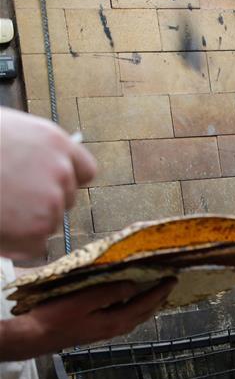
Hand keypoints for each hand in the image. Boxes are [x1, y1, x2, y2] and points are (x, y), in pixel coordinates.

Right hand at [0, 107, 96, 258]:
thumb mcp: (5, 132)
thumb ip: (31, 152)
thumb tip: (37, 170)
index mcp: (55, 143)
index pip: (83, 170)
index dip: (64, 182)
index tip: (47, 188)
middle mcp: (60, 170)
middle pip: (66, 199)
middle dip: (41, 204)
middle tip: (9, 202)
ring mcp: (51, 199)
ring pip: (50, 223)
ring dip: (26, 225)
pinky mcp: (37, 226)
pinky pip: (36, 246)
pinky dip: (16, 245)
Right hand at [0, 278, 175, 360]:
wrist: (35, 337)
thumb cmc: (57, 317)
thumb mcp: (84, 300)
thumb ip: (111, 292)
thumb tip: (133, 286)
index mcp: (116, 321)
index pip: (146, 303)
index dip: (161, 290)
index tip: (173, 278)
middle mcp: (116, 329)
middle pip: (145, 312)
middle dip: (159, 298)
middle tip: (170, 283)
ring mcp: (107, 331)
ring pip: (136, 317)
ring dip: (149, 304)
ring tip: (157, 292)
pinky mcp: (99, 331)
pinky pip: (126, 318)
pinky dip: (135, 308)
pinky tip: (131, 302)